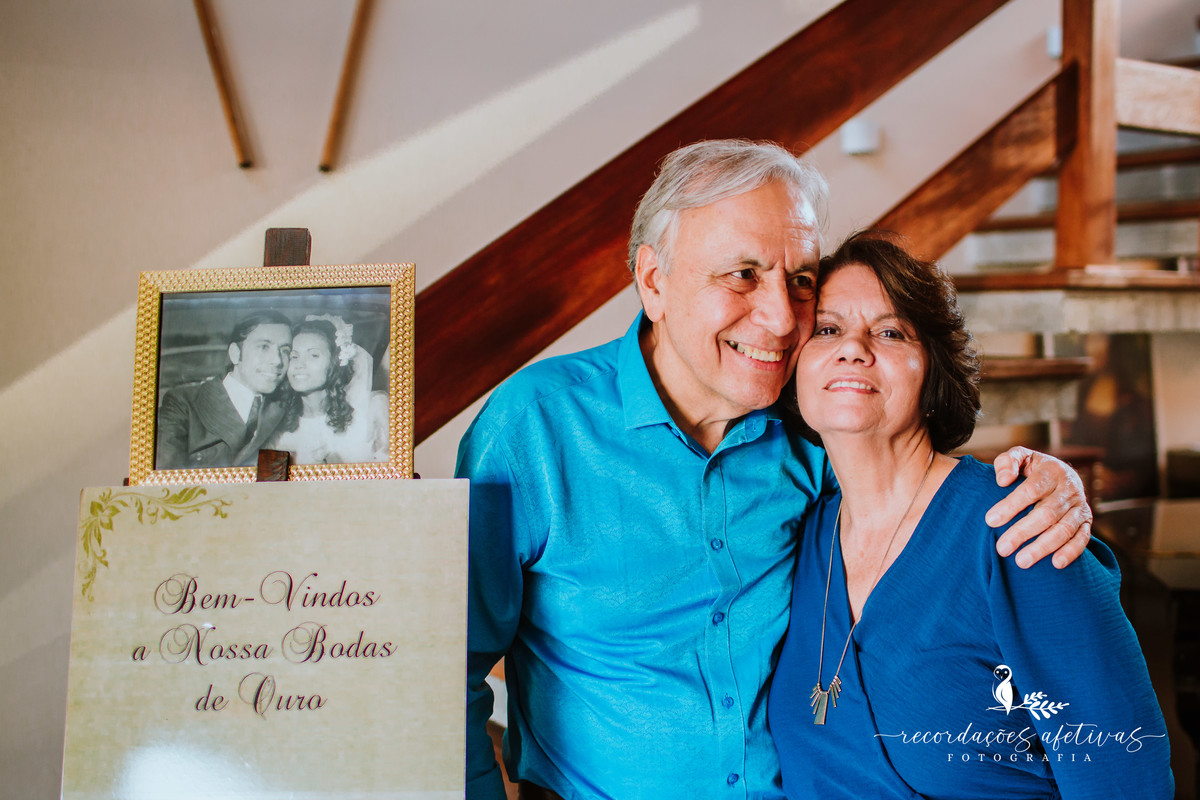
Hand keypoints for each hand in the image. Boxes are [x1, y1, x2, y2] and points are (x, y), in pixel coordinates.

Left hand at [987, 446, 1092, 568]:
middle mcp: (1069, 489)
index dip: (1011, 505)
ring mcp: (1080, 506)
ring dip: (1043, 547)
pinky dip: (1071, 552)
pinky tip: (1056, 564)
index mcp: (1051, 471)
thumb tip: (1002, 480)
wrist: (1061, 474)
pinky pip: (1083, 538)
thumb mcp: (1020, 457)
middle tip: (1002, 548)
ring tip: (1021, 562)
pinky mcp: (1087, 521)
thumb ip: (1008, 462)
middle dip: (1023, 532)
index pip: (1031, 489)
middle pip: (1046, 513)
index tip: (990, 520)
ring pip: (1064, 529)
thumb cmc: (1032, 469)